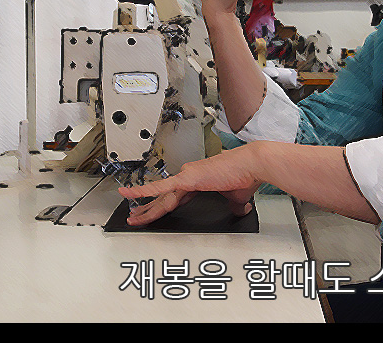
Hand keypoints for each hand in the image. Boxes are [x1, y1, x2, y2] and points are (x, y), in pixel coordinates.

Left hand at [118, 144, 262, 225]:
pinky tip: (131, 195)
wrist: (252, 165)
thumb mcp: (237, 197)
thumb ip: (235, 205)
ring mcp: (187, 176)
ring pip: (161, 197)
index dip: (165, 205)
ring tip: (133, 217)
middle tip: (136, 218)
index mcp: (199, 180)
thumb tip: (241, 211)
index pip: (176, 196)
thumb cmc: (246, 176)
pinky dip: (145, 191)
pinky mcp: (187, 179)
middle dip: (150, 210)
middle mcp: (190, 176)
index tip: (156, 211)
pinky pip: (161, 188)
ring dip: (146, 209)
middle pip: (165, 197)